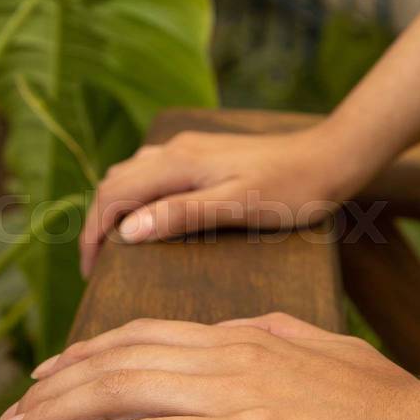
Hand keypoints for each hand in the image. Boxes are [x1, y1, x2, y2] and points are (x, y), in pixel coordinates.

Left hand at [0, 312, 419, 419]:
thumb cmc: (396, 415)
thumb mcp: (334, 359)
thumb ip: (286, 339)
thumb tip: (251, 329)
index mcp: (253, 336)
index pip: (153, 336)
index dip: (98, 350)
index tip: (59, 370)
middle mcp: (236, 353)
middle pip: (124, 357)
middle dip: (61, 380)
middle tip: (18, 400)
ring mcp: (239, 391)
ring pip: (123, 390)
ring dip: (58, 411)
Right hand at [79, 123, 356, 277]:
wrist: (329, 157)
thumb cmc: (291, 189)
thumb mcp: (237, 206)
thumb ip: (181, 215)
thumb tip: (127, 231)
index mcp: (177, 163)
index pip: (113, 195)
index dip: (92, 233)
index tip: (90, 272)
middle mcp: (175, 149)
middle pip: (115, 182)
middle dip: (97, 222)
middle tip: (97, 266)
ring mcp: (189, 147)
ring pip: (132, 173)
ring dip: (115, 206)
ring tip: (115, 244)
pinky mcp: (203, 152)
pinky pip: (152, 170)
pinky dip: (136, 194)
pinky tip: (148, 213)